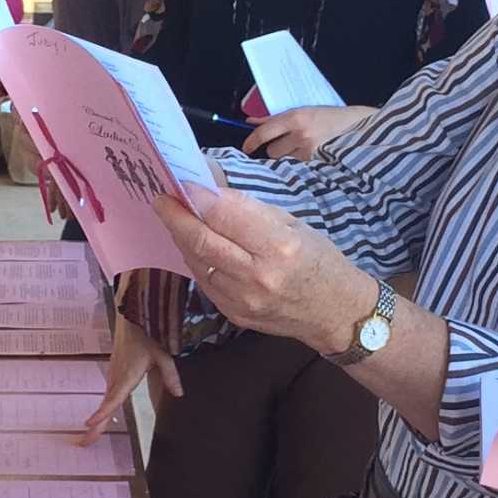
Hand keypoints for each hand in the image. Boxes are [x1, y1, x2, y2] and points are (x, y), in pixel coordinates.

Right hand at [82, 319, 179, 441]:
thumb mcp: (162, 355)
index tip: (91, 423)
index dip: (103, 411)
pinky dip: (101, 411)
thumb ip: (171, 375)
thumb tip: (178, 394)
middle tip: (84, 442)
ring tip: (89, 439)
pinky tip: (98, 423)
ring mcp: (113, 378)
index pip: (114, 397)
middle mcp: (117, 378)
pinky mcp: (113, 377)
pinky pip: (107, 397)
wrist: (130, 324)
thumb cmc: (145, 338)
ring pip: (104, 403)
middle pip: (105, 405)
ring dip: (96, 421)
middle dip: (95, 425)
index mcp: (128, 375)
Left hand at [151, 188, 374, 356]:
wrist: (335, 312)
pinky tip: (193, 245)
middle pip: (202, 241)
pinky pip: (203, 281)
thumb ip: (251, 212)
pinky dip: (195, 259)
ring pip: (196, 262)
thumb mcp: (294, 225)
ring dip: (181, 237)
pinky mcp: (234, 314)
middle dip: (176, 216)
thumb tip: (212, 194)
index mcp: (279, 247)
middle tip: (162, 199)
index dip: (198, 197)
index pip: (226, 216)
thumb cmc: (320, 261)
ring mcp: (243, 300)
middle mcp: (258, 276)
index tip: (182, 183)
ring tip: (174, 217)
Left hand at [241, 103, 371, 160]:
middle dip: (277, 150)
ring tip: (307, 151)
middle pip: (273, 151)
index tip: (246, 148)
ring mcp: (310, 150)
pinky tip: (315, 159)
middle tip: (291, 146)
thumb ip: (278, 119)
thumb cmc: (333, 119)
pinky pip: (300, 169)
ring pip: (286, 161)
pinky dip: (303, 166)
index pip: (264, 132)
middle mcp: (301, 133)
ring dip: (291, 159)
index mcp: (296, 117)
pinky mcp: (318, 164)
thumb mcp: (306, 112)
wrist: (362, 128)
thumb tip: (251, 121)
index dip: (251, 142)